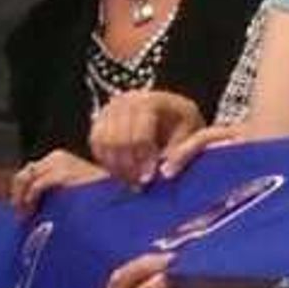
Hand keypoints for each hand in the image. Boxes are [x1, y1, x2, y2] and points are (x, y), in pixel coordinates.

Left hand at [10, 148, 108, 218]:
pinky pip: (37, 185)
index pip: (29, 171)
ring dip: (21, 198)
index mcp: (58, 158)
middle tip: (20, 214)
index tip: (20, 208)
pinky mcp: (63, 174)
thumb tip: (28, 197)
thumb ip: (53, 186)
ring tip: (26, 215)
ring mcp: (60, 164)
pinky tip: (33, 210)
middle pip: (24, 174)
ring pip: (26, 179)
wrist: (114, 194)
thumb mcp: (72, 186)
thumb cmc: (96, 194)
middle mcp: (57, 158)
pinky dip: (30, 198)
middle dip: (18, 194)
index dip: (20, 190)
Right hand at [92, 90, 208, 185]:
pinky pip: (96, 145)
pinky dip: (107, 162)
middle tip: (139, 186)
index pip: (139, 136)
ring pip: (104, 144)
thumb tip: (165, 174)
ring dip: (116, 167)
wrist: (171, 113)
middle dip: (129, 167)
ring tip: (132, 182)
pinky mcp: (100, 120)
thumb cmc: (184, 125)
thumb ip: (182, 153)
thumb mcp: (192, 134)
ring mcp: (109, 109)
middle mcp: (125, 101)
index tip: (150, 179)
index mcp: (150, 101)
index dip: (144, 160)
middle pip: (118, 141)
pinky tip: (122, 173)